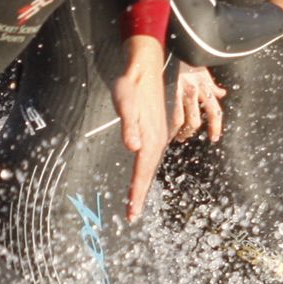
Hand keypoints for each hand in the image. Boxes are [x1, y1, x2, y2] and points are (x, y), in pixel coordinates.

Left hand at [111, 36, 168, 222]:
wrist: (143, 67)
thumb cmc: (131, 85)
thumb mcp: (125, 103)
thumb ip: (128, 125)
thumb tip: (133, 147)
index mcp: (150, 138)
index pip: (141, 172)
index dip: (137, 193)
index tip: (132, 213)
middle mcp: (156, 140)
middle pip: (147, 174)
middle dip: (140, 195)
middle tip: (132, 216)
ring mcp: (157, 135)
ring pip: (149, 167)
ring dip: (142, 185)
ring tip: (135, 203)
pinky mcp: (154, 130)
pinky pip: (149, 158)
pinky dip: (144, 172)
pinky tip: (140, 176)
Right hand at [171, 61, 224, 142]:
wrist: (169, 42)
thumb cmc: (185, 57)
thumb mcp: (202, 69)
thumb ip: (211, 84)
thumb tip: (222, 93)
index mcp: (204, 86)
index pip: (214, 111)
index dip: (215, 127)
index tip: (214, 138)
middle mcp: (194, 89)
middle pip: (195, 120)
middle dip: (190, 132)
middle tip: (184, 137)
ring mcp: (179, 90)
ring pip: (181, 120)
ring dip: (178, 131)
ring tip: (172, 134)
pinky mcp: (166, 89)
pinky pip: (168, 112)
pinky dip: (167, 123)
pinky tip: (163, 126)